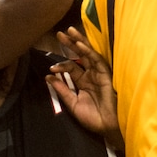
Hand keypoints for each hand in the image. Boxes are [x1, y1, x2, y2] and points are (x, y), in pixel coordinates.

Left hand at [46, 27, 121, 147]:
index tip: (51, 69)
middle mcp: (91, 74)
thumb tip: (48, 77)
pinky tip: (80, 44)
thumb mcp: (73, 104)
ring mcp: (98, 72)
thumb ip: (62, 90)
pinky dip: (88, 51)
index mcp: (83, 81)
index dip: (61, 66)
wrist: (108, 126)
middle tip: (59, 33)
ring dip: (78, 42)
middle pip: (79, 55)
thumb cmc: (93, 117)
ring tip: (69, 31)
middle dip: (70, 44)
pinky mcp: (105, 73)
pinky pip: (96, 59)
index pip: (71, 67)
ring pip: (88, 53)